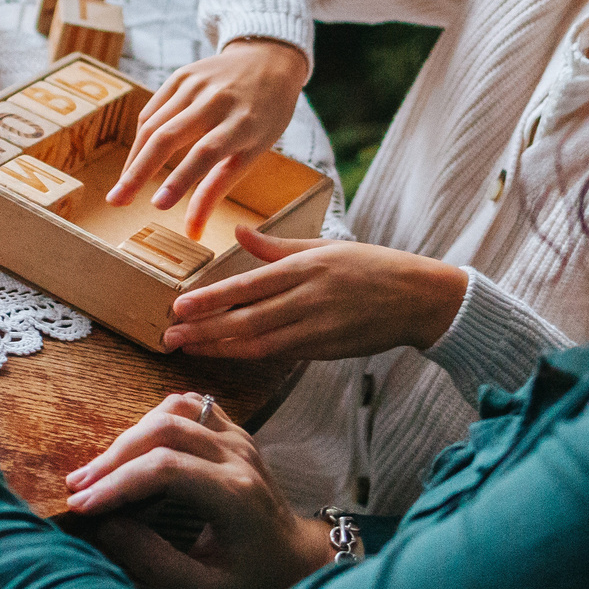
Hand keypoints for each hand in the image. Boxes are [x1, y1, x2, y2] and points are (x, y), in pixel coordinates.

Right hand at [64, 393, 336, 588]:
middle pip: (166, 429)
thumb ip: (155, 563)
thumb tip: (107, 527)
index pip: (165, 469)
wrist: (300, 563)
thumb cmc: (256, 584)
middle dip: (114, 457)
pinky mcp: (235, 433)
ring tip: (102, 470)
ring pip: (175, 408)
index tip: (80, 506)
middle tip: (79, 487)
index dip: (117, 484)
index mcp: (235, 495)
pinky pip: (190, 406)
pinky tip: (134, 450)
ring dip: (132, 434)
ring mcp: (239, 439)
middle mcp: (239, 457)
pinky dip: (154, 420)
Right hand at [107, 38, 308, 236]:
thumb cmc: (264, 115)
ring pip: (153, 124)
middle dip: (138, 171)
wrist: (267, 58)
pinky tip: (136, 161)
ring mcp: (194, 84)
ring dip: (134, 160)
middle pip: (168, 136)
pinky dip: (141, 139)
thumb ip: (217, 189)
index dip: (180, 179)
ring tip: (121, 189)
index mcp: (243, 122)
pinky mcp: (179, 76)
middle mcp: (216, 99)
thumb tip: (192, 232)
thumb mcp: (252, 152)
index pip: (206, 152)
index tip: (157, 207)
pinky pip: (152, 111)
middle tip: (116, 201)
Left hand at [161, 229, 466, 359]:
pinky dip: (249, 355)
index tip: (179, 305)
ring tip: (187, 347)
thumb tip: (238, 233)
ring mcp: (317, 327)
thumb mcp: (325, 246)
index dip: (211, 299)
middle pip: (246, 319)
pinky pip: (279, 353)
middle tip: (170, 336)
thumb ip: (276, 246)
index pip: (249, 286)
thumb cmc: (372, 267)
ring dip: (219, 347)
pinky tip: (224, 354)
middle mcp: (309, 298)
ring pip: (259, 342)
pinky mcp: (325, 349)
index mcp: (306, 267)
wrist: (419, 299)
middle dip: (204, 329)